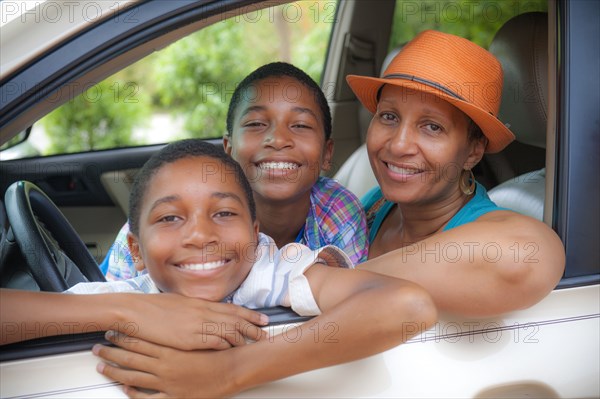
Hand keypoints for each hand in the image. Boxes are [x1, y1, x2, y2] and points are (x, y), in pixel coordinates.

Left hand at [94, 332, 238, 397]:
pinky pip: (148, 397)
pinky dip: (135, 394)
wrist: (230, 370)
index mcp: (168, 349)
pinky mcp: (172, 396)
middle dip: (111, 352)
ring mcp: (165, 382)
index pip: (139, 341)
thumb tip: (169, 320)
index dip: (123, 337)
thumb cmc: (216, 352)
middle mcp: (163, 365)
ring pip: (133, 377)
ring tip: (101, 366)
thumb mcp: (198, 334)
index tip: (111, 332)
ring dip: (115, 371)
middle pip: (131, 358)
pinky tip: (126, 390)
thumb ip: (182, 328)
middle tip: (97, 348)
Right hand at [119, 293, 267, 349]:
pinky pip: (213, 341)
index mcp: (200, 303)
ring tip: (253, 343)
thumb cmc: (153, 309)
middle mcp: (202, 312)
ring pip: (228, 330)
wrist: (135, 312)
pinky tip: (231, 349)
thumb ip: (196, 309)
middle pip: (235, 319)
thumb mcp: (179, 305)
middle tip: (265, 332)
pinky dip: (225, 345)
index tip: (262, 318)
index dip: (249, 314)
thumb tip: (206, 312)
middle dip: (253, 326)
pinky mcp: (188, 338)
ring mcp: (196, 325)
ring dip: (242, 337)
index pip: (231, 308)